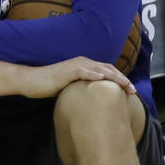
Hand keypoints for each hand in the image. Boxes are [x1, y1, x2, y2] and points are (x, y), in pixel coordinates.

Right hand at [21, 56, 136, 98]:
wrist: (31, 81)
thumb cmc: (48, 86)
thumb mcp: (70, 88)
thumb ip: (82, 89)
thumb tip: (93, 101)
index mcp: (84, 66)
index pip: (107, 71)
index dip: (120, 80)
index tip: (130, 91)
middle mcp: (82, 63)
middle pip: (108, 69)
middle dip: (122, 79)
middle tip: (133, 91)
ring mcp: (75, 66)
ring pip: (100, 69)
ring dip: (114, 77)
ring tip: (125, 85)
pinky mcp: (67, 71)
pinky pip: (83, 72)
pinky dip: (94, 74)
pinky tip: (103, 79)